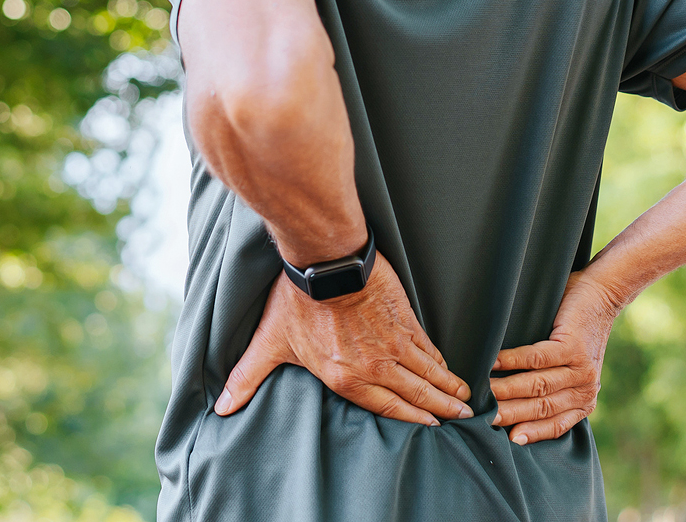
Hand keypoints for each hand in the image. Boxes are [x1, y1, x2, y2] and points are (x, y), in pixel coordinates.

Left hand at [216, 252, 472, 425]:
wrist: (326, 260)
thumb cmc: (296, 300)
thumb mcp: (270, 343)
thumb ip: (248, 376)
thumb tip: (222, 406)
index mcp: (345, 378)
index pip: (387, 407)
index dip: (411, 418)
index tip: (430, 425)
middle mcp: (375, 366)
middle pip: (416, 393)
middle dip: (440, 407)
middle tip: (461, 415)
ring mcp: (393, 342)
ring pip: (428, 372)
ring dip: (447, 386)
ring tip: (464, 396)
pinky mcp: (404, 318)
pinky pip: (428, 346)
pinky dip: (440, 358)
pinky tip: (448, 363)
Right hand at [490, 270, 618, 444]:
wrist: (602, 295)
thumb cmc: (578, 331)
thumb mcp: (571, 367)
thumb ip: (553, 388)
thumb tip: (512, 403)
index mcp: (584, 399)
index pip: (554, 424)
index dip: (531, 433)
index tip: (507, 440)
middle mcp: (585, 389)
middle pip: (541, 408)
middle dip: (511, 415)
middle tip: (484, 420)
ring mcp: (580, 368)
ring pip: (537, 386)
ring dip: (506, 391)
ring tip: (483, 393)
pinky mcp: (572, 346)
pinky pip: (536, 358)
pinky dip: (511, 361)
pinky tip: (493, 362)